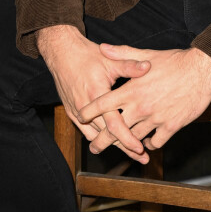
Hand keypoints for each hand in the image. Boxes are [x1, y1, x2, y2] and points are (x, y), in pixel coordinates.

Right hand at [37, 25, 151, 162]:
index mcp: (97, 94)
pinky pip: (87, 131)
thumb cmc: (88, 56)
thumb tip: (148, 67)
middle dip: (124, 147)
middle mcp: (85, 107)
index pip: (113, 124)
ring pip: (96, 136)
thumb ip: (129, 65)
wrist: (62, 53)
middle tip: (142, 158)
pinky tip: (111, 143)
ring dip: (113, 145)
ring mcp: (77, 111)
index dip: (127, 138)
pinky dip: (100, 138)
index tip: (141, 148)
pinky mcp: (72, 113)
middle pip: (106, 135)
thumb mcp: (110, 59)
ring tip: (132, 154)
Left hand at [78, 45, 210, 154]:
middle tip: (94, 147)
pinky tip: (147, 141)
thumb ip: (122, 54)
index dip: (89, 112)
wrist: (201, 71)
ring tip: (120, 147)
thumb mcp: (146, 55)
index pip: (103, 104)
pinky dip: (150, 143)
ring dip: (127, 144)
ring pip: (134, 138)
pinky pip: (155, 141)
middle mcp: (141, 106)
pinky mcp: (171, 126)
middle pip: (115, 129)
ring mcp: (155, 118)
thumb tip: (103, 47)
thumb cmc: (174, 61)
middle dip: (102, 140)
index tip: (80, 117)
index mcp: (132, 89)